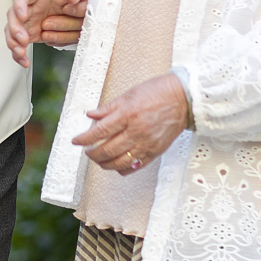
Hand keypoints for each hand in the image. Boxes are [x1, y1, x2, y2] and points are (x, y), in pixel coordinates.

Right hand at [7, 0, 92, 64]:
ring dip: (14, 43)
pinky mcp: (28, 34)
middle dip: (15, 28)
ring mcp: (26, 21)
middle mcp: (27, 7)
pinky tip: (24, 62)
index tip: (23, 15)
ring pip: (11, 31)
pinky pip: (18, 45)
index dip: (19, 4)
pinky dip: (19, 55)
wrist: (71, 6)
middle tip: (24, 38)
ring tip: (22, 52)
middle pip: (13, 15)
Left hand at [74, 71, 190, 173]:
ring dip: (105, 164)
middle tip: (87, 152)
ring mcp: (146, 143)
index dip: (85, 139)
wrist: (184, 99)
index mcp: (128, 114)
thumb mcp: (129, 94)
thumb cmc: (158, 92)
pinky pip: (135, 166)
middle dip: (93, 154)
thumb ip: (108, 108)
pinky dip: (123, 169)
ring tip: (99, 160)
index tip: (76, 141)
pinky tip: (117, 166)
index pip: (100, 131)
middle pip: (107, 150)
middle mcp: (136, 131)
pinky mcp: (155, 151)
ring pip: (120, 162)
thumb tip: (91, 115)